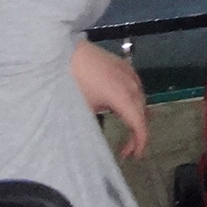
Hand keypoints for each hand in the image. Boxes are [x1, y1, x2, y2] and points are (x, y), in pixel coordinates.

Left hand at [70, 41, 148, 157]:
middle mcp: (130, 83)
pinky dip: (133, 100)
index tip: (135, 156)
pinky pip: (135, 86)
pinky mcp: (122, 65)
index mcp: (121, 96)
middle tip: (126, 149)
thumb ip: (96, 123)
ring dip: (136, 115)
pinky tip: (123, 106)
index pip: (138, 123)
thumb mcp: (82, 109)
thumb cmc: (71, 81)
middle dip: (137, 132)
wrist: (63, 51)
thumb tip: (99, 137)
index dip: (140, 141)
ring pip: (141, 98)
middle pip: (142, 111)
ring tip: (127, 130)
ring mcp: (128, 71)